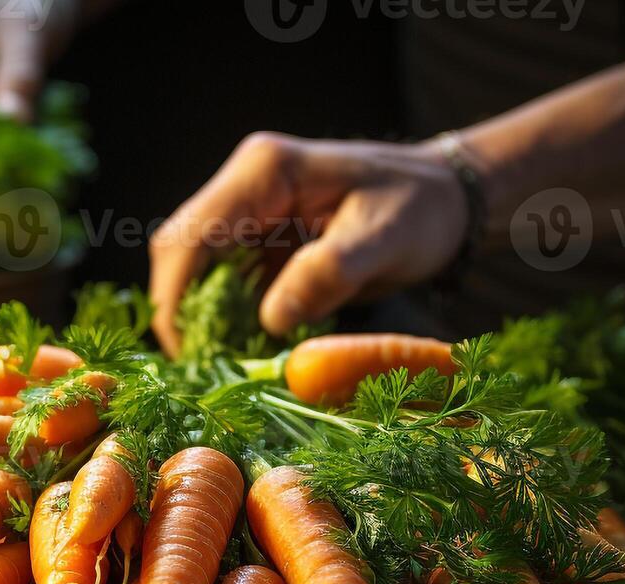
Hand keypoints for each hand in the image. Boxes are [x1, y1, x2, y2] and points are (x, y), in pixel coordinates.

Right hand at [148, 133, 467, 356]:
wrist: (449, 199)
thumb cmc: (421, 209)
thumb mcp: (383, 240)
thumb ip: (327, 273)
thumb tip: (271, 319)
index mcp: (265, 172)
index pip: (191, 234)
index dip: (175, 295)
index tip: (187, 352)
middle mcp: (247, 187)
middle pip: (182, 252)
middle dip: (184, 312)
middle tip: (202, 370)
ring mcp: (252, 214)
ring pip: (199, 271)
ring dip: (205, 320)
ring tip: (223, 369)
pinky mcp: (264, 242)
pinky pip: (229, 284)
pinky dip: (232, 320)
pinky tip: (247, 353)